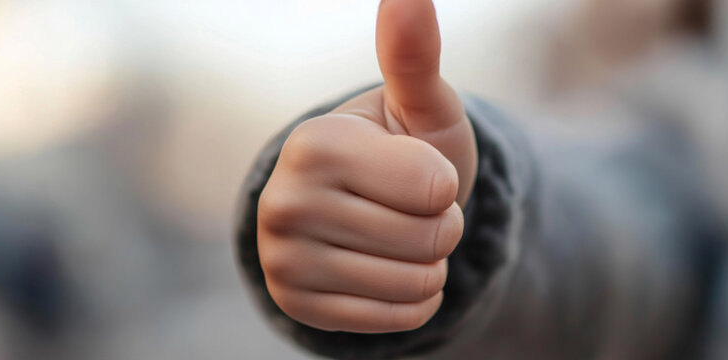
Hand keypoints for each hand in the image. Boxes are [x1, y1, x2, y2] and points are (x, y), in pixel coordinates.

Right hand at [256, 0, 476, 332]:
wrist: (364, 211)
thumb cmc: (402, 151)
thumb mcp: (419, 107)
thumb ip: (413, 56)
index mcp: (316, 143)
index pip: (435, 189)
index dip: (444, 185)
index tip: (416, 173)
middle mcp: (285, 202)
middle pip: (430, 240)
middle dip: (441, 227)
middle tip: (409, 209)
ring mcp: (283, 260)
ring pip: (417, 283)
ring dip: (429, 264)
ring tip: (398, 237)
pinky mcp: (297, 306)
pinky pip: (398, 320)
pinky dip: (413, 301)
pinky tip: (388, 272)